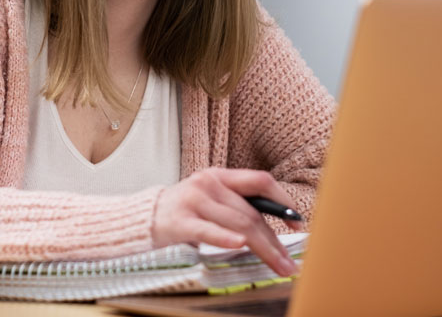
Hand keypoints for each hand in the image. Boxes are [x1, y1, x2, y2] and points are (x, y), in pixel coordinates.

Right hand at [152, 167, 300, 275]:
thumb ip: (236, 205)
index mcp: (220, 175)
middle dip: (275, 240)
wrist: (143, 218)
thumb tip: (273, 227)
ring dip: (263, 248)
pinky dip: (225, 238)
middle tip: (289, 263)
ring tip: (278, 266)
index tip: (298, 222)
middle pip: (251, 213)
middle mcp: (208, 184)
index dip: (282, 200)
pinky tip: (239, 245)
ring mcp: (194, 201)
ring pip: (238, 224)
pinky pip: (208, 230)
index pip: (260, 181)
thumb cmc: (183, 211)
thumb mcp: (210, 198)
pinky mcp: (180, 221)